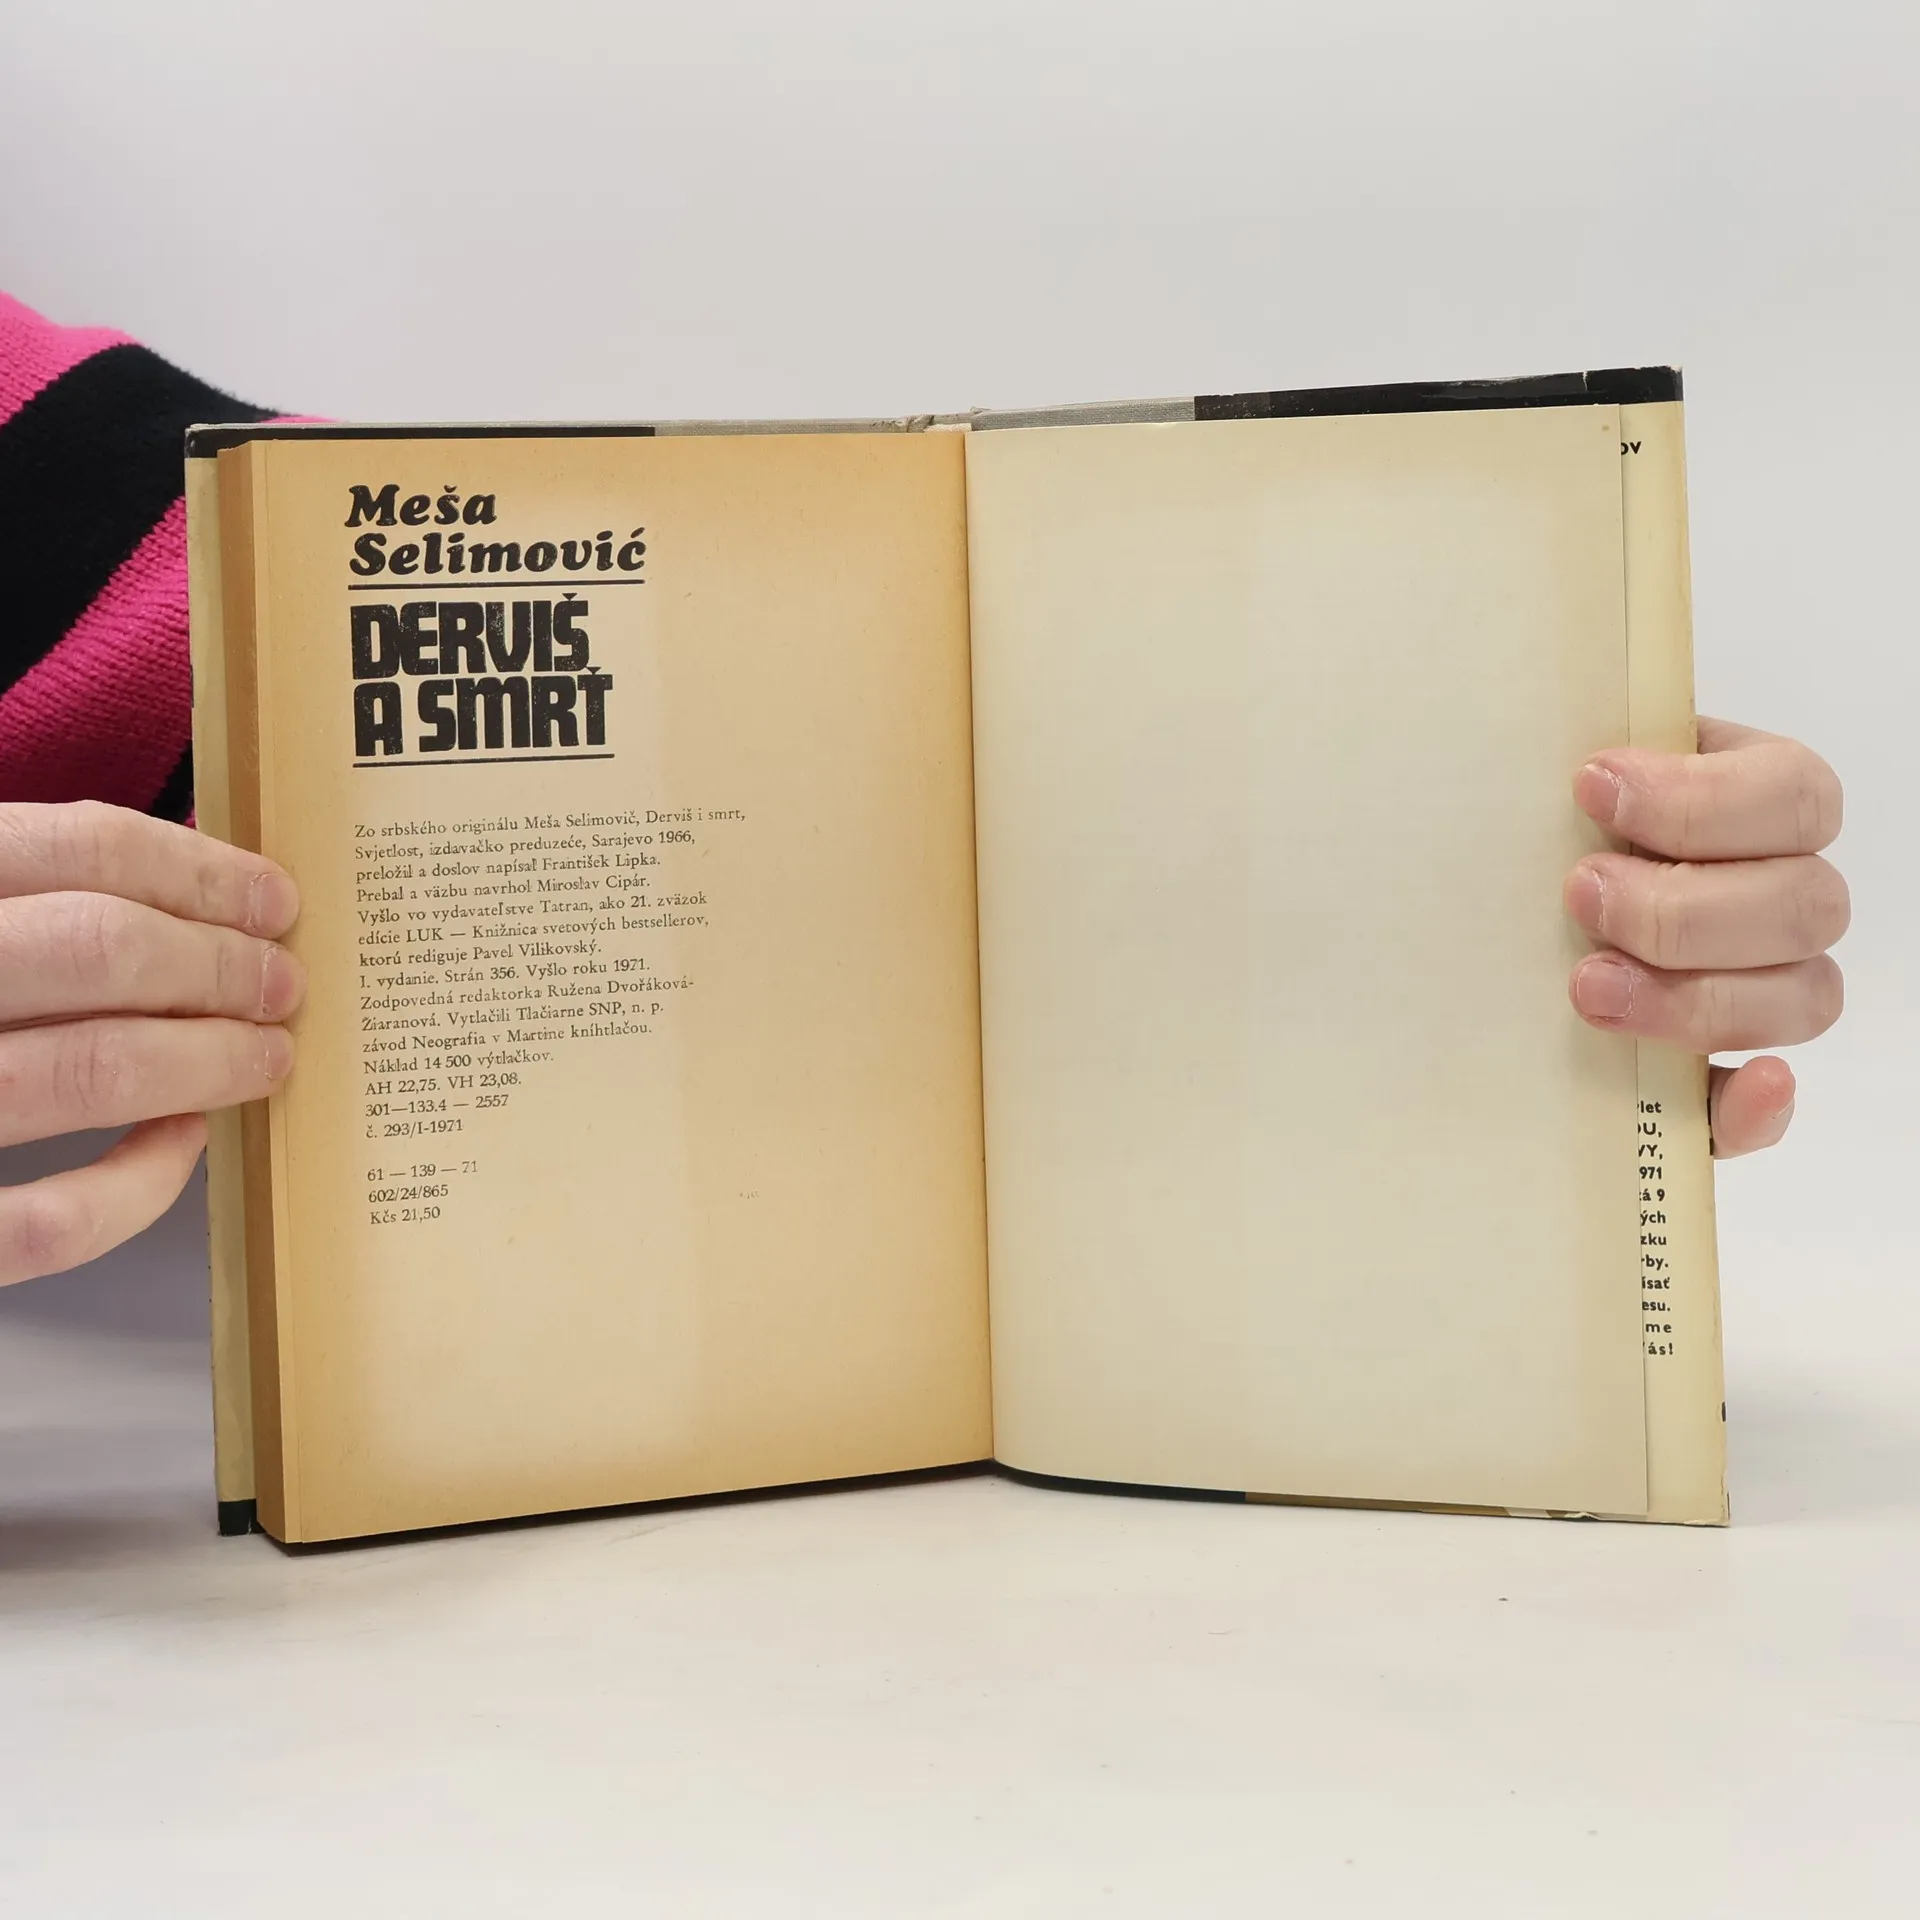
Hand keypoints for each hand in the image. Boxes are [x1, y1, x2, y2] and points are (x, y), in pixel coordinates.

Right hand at [0, 801, 303, 1284]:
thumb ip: (12, 890)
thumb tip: (175, 879)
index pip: (76, 845)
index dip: (201, 872)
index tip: (276, 900)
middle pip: (101, 950)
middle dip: (221, 965)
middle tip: (284, 983)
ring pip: (92, 1070)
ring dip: (210, 1061)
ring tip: (269, 1054)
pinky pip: (48, 1220)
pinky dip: (138, 1186)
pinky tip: (179, 1146)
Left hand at [1565, 718, 1844, 1157]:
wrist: (1483, 906)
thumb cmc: (1525, 832)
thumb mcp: (1548, 784)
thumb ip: (1580, 774)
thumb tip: (1587, 768)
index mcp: (1752, 803)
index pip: (1793, 795)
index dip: (1702, 798)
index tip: (1588, 787)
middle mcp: (1775, 892)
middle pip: (1806, 904)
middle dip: (1683, 906)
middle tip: (1580, 894)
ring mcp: (1760, 985)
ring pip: (1803, 997)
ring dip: (1697, 996)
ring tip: (1587, 982)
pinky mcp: (1714, 1076)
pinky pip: (1761, 1105)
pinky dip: (1754, 1105)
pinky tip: (1739, 1086)